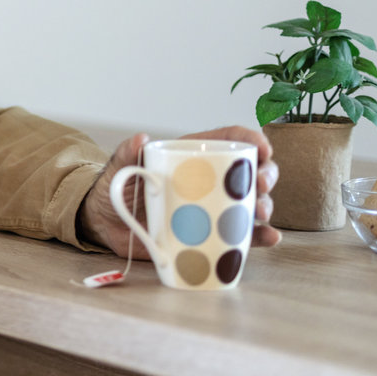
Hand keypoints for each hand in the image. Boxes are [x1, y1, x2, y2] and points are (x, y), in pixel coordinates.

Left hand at [77, 126, 280, 258]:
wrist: (105, 222)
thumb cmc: (116, 186)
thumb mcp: (121, 167)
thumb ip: (128, 152)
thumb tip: (141, 139)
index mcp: (193, 157)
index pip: (230, 140)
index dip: (253, 140)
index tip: (264, 149)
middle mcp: (210, 180)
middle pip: (250, 171)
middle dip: (265, 174)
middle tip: (260, 185)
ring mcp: (213, 208)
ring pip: (252, 202)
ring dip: (264, 205)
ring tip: (260, 212)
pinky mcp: (210, 233)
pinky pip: (241, 235)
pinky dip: (260, 236)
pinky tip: (271, 237)